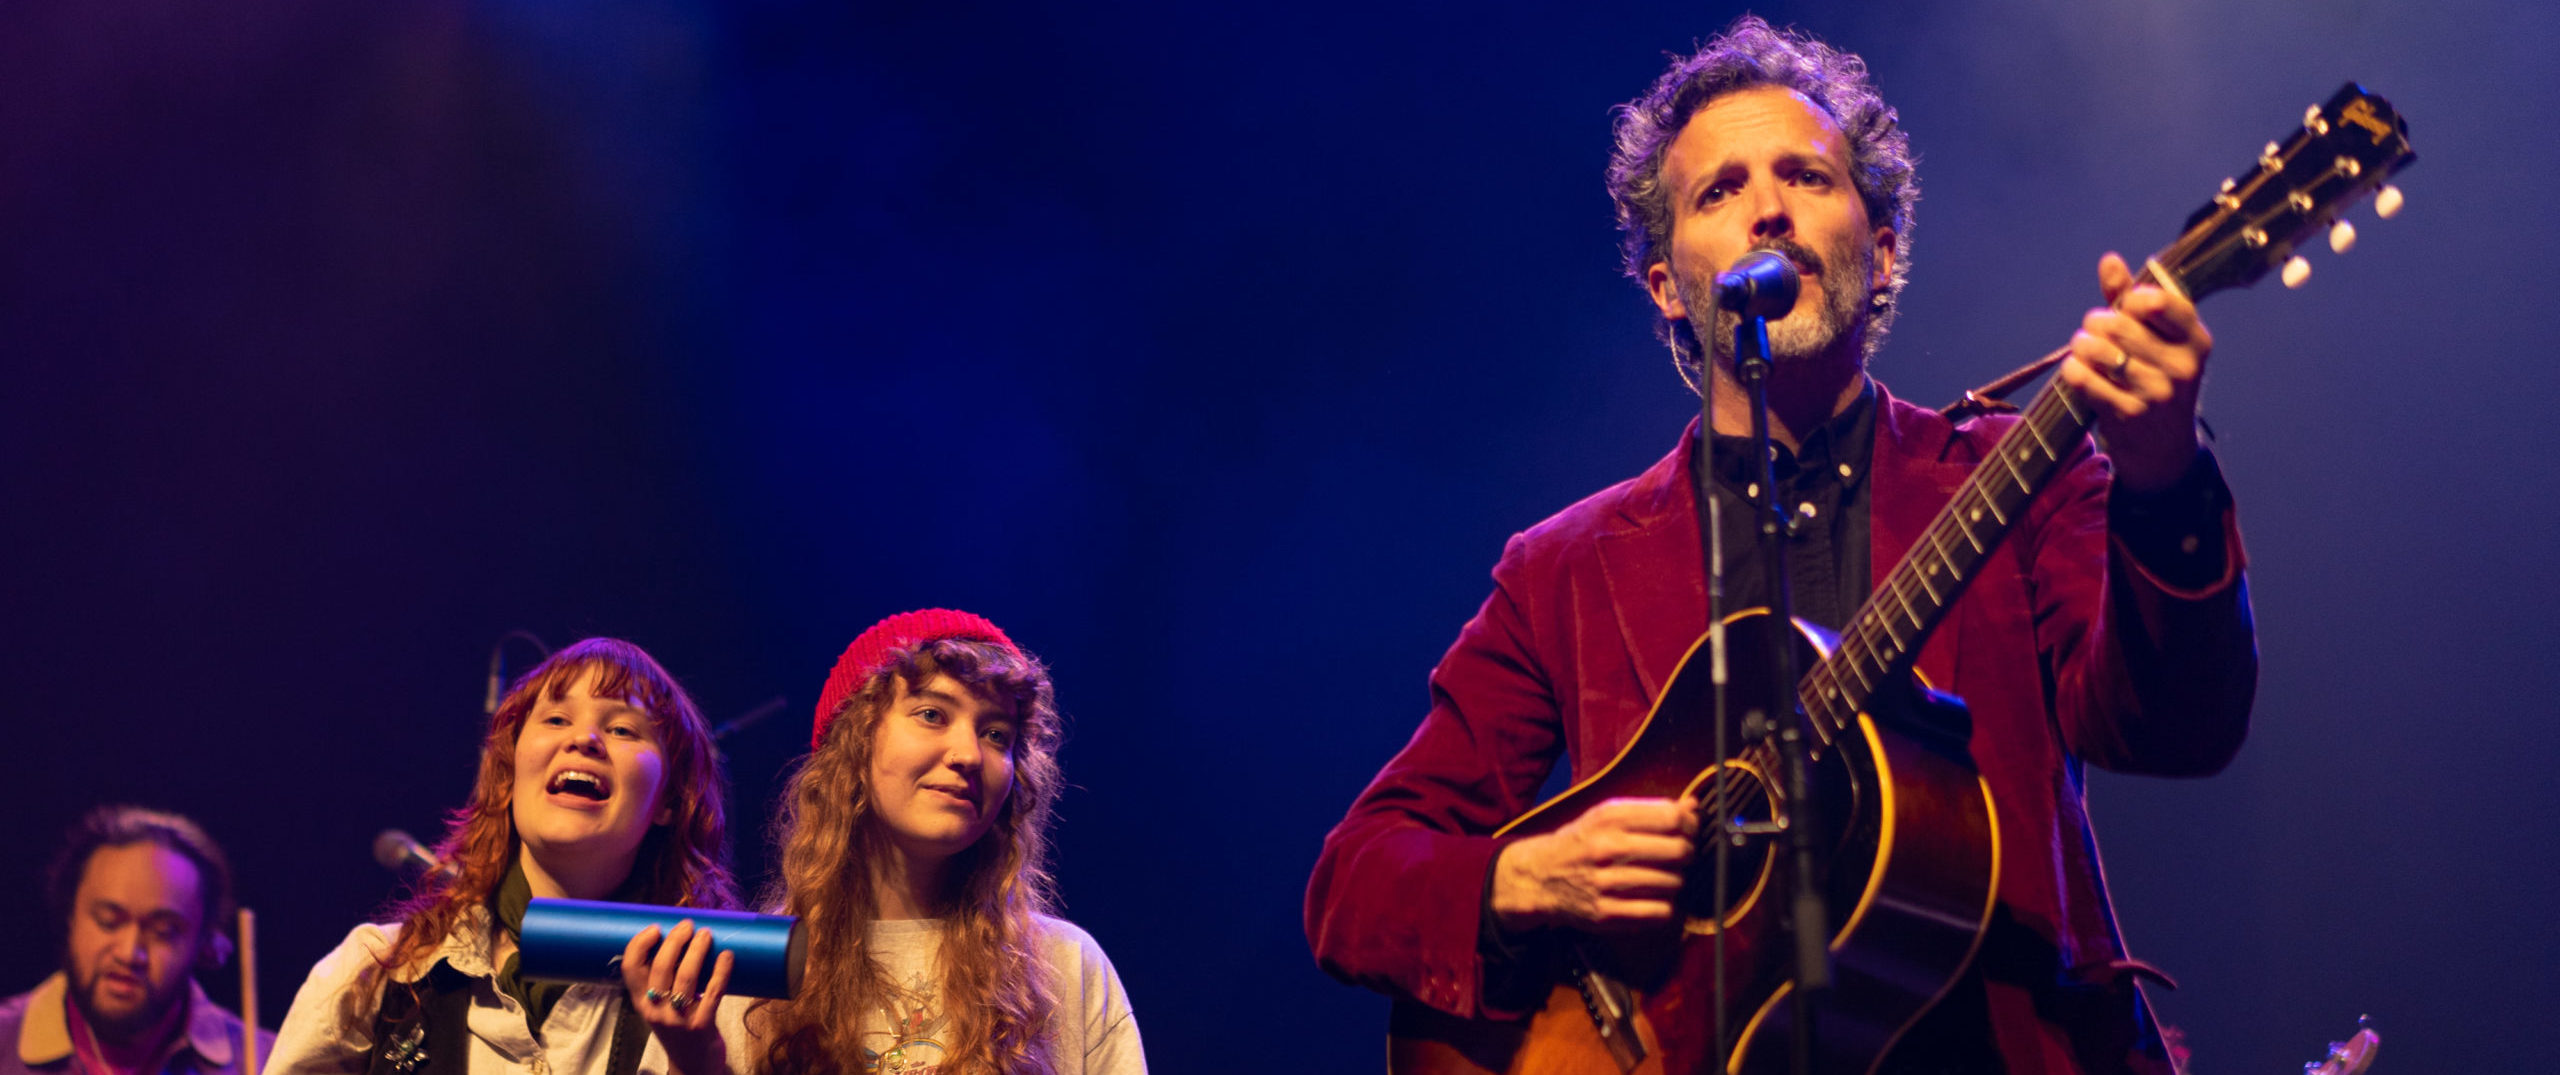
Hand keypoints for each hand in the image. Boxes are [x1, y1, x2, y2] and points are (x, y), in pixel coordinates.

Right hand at [620, 920, 735, 1074]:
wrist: (692, 1067)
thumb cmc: (679, 1029)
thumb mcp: (660, 1008)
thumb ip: (663, 982)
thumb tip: (680, 940)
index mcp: (641, 1002)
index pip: (630, 968)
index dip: (639, 944)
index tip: (655, 927)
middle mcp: (655, 1010)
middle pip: (660, 967)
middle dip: (675, 940)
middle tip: (688, 925)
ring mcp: (678, 1020)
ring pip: (686, 977)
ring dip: (697, 950)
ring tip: (707, 934)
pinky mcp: (702, 1026)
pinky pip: (713, 993)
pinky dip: (721, 971)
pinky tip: (727, 956)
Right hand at [1490, 796, 1699, 934]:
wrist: (1538, 877)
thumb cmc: (1581, 843)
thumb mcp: (1606, 816)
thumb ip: (1649, 810)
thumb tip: (1693, 806)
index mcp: (1608, 818)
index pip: (1672, 817)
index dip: (1691, 824)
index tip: (1689, 830)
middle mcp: (1606, 848)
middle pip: (1678, 850)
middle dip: (1687, 853)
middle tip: (1680, 855)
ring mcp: (1605, 883)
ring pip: (1672, 883)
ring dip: (1674, 881)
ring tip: (1662, 877)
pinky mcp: (1605, 914)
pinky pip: (1658, 912)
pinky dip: (1663, 906)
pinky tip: (1653, 898)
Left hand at [2056, 252, 2213, 492]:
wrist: (2162, 448)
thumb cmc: (2154, 378)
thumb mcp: (2155, 340)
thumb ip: (2130, 299)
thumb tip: (2109, 260)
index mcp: (2196, 341)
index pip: (2160, 301)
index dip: (2132, 298)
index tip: (2125, 306)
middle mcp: (2182, 366)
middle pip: (2120, 323)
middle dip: (2096, 322)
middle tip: (2093, 330)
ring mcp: (2157, 392)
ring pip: (2100, 349)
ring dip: (2082, 344)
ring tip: (2083, 348)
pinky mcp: (2129, 414)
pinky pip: (2085, 378)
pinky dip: (2073, 369)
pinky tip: (2075, 368)